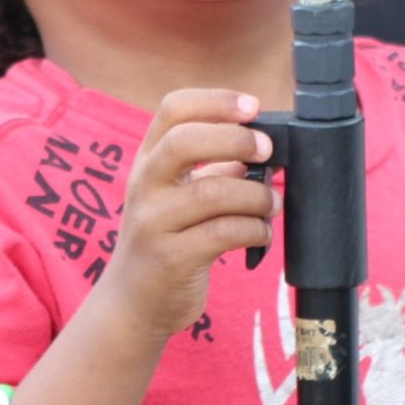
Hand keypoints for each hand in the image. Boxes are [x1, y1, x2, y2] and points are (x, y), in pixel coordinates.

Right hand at [105, 89, 277, 340]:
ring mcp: (154, 223)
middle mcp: (144, 186)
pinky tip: (261, 232)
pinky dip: (254, 229)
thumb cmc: (166, 240)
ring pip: (213, 192)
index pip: (172, 109)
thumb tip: (263, 146)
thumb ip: (215, 168)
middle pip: (184, 141)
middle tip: (267, 150)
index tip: (253, 107)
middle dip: (235, 139)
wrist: (132, 304)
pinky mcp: (171, 258)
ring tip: (272, 204)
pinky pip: (224, 233)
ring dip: (256, 194)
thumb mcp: (179, 196)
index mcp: (148, 161)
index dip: (216, 101)